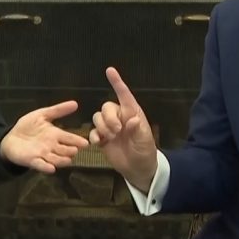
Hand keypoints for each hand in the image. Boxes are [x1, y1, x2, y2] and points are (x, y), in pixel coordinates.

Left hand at [0, 100, 88, 172]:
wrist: (10, 137)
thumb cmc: (27, 126)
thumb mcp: (42, 114)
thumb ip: (58, 110)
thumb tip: (75, 103)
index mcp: (56, 135)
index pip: (70, 138)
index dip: (78, 141)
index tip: (86, 143)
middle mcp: (52, 146)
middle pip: (66, 151)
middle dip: (71, 151)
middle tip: (74, 150)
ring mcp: (43, 154)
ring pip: (57, 160)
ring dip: (62, 160)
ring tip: (68, 159)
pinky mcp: (33, 161)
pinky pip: (41, 165)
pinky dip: (46, 167)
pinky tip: (51, 168)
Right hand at [89, 67, 157, 192]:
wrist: (138, 169)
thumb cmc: (145, 151)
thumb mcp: (144, 141)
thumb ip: (137, 130)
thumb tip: (132, 119)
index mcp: (132, 113)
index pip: (124, 95)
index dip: (117, 82)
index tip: (110, 70)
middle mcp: (120, 117)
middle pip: (106, 107)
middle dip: (109, 118)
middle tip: (117, 131)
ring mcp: (110, 128)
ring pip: (97, 117)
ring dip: (102, 126)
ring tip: (110, 138)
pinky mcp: (102, 138)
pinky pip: (93, 131)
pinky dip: (94, 135)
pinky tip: (98, 143)